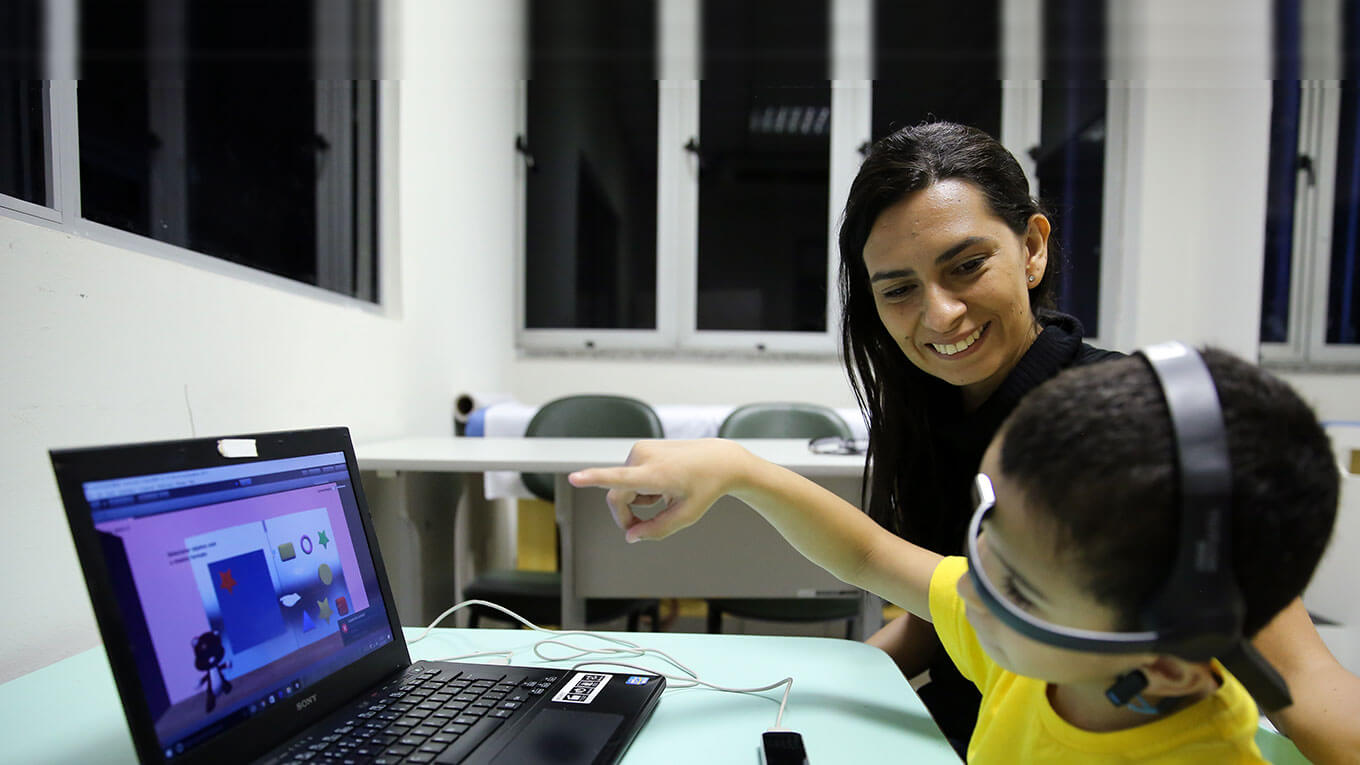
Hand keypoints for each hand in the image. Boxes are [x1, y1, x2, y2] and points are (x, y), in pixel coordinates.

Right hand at [568, 438, 750, 542]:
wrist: (719, 459)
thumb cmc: (705, 488)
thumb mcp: (686, 516)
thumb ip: (657, 530)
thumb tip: (630, 537)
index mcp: (656, 475)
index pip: (620, 479)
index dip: (594, 479)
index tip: (574, 478)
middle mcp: (644, 458)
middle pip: (616, 496)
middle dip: (624, 516)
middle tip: (641, 529)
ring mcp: (640, 450)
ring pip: (621, 487)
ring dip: (637, 500)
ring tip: (663, 497)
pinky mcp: (639, 448)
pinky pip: (628, 476)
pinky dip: (640, 488)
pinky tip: (661, 486)